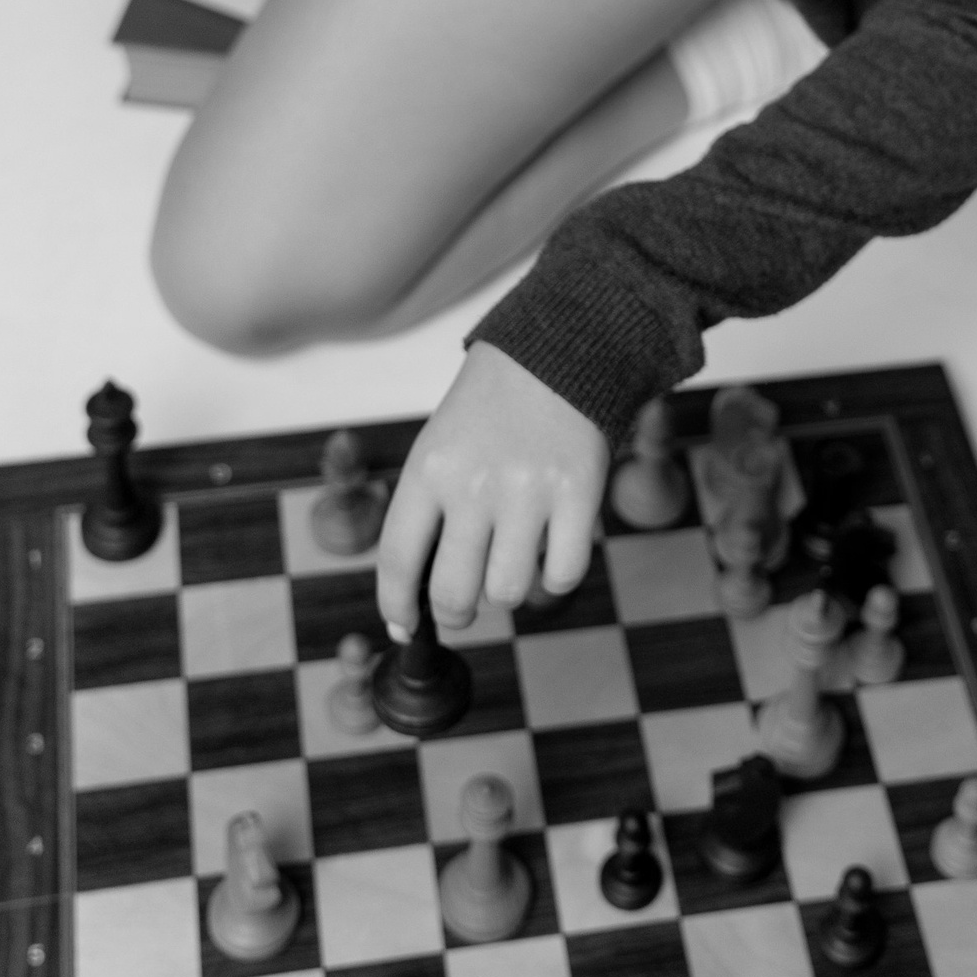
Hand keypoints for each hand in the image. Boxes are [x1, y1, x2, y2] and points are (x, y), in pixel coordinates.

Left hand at [376, 343, 609, 635]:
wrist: (556, 351)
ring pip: (507, 593)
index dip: (397, 606)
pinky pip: (562, 576)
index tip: (405, 625)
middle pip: (452, 593)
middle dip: (455, 613)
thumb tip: (416, 603)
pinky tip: (550, 551)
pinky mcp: (579, 493)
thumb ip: (427, 516)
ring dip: (506, 591)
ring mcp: (529, 491)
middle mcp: (474, 484)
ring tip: (509, 562)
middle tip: (463, 605)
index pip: (397, 562)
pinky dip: (555, 578)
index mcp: (429, 470)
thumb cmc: (489, 411)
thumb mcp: (438, 447)